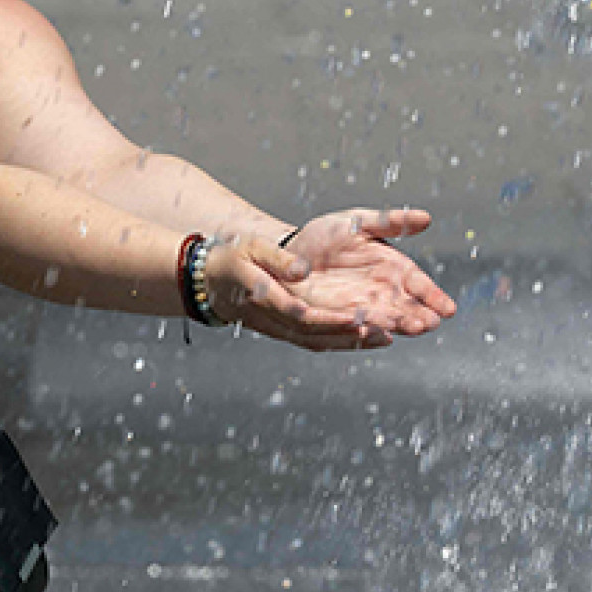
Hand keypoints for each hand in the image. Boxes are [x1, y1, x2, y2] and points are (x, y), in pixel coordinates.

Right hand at [198, 236, 379, 351]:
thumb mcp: (252, 248)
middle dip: (348, 336)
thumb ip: (279, 258)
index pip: (298, 313)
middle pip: (312, 334)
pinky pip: (311, 342)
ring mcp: (275, 329)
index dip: (328, 319)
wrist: (208, 281)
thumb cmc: (233, 258)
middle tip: (382, 331)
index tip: (356, 317)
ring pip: (314, 342)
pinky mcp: (281, 331)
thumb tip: (302, 270)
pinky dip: (337, 343)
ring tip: (383, 337)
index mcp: (262, 296)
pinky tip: (363, 338)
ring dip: (348, 343)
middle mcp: (270, 319)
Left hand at [281, 208, 457, 343]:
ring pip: (386, 319)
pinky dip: (365, 329)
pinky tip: (375, 331)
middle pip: (407, 306)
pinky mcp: (339, 317)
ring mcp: (363, 306)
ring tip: (413, 328)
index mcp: (394, 267)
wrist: (290, 253)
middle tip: (431, 322)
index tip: (448, 308)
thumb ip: (391, 221)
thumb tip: (426, 218)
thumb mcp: (359, 222)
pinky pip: (355, 325)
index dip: (434, 296)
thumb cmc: (328, 234)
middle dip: (419, 315)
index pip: (420, 284)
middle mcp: (383, 291)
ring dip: (399, 324)